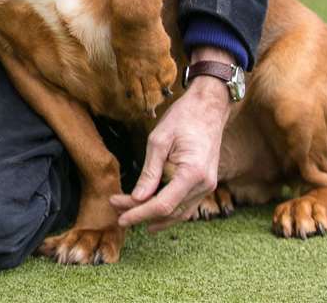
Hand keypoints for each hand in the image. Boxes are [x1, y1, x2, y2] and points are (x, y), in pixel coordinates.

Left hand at [110, 47, 233, 231]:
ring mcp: (208, 186)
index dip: (139, 214)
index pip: (163, 205)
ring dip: (156, 217)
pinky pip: (187, 204)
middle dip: (142, 214)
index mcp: (192, 174)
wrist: (208, 108)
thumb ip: (149, 172)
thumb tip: (137, 198)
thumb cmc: (182, 119)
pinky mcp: (206, 183)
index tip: (120, 217)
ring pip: (180, 213)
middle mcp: (204, 185)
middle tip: (117, 212)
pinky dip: (169, 210)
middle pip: (170, 211)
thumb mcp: (158, 141)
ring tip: (131, 215)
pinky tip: (152, 211)